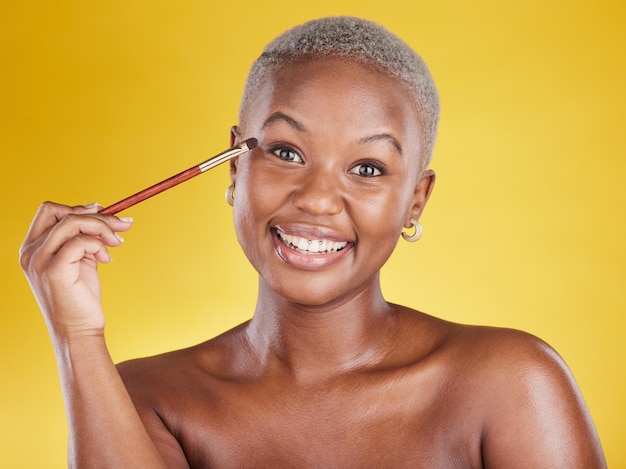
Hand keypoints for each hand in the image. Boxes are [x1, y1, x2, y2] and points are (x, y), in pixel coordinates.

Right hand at [19, 202, 132, 341]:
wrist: (79, 330)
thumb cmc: (81, 297)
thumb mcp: (81, 260)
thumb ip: (85, 237)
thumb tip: (104, 211)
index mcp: (32, 248)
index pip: (49, 210)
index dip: (78, 207)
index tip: (103, 211)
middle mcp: (30, 252)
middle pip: (61, 212)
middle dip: (96, 215)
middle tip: (122, 226)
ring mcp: (39, 261)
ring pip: (73, 223)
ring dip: (103, 228)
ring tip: (117, 243)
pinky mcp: (53, 271)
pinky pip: (81, 242)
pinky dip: (99, 246)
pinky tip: (106, 260)